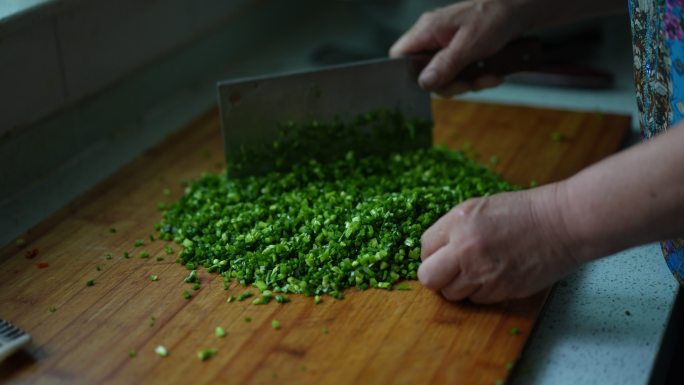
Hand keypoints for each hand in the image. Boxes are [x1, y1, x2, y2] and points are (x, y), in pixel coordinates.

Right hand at [389, 0, 524, 96]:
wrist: (520, 10)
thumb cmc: (494, 18)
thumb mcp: (469, 44)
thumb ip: (445, 65)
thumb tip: (423, 83)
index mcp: (427, 29)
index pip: (399, 55)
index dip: (407, 74)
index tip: (429, 85)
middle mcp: (432, 38)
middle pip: (424, 73)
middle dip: (448, 84)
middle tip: (468, 85)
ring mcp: (446, 47)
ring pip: (445, 77)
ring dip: (467, 83)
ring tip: (489, 77)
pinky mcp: (460, 54)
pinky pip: (460, 74)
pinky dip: (477, 78)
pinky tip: (493, 74)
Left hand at [418, 185, 580, 303]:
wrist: (562, 223)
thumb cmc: (523, 212)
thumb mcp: (479, 208)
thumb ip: (454, 229)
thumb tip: (436, 252)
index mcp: (458, 223)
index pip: (424, 249)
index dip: (432, 253)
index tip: (442, 254)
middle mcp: (465, 250)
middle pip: (429, 278)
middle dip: (436, 276)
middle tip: (450, 270)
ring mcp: (482, 273)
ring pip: (452, 294)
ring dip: (460, 286)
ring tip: (478, 270)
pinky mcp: (500, 290)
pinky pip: (477, 299)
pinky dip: (482, 292)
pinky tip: (495, 275)